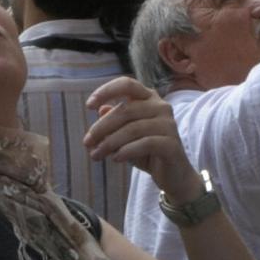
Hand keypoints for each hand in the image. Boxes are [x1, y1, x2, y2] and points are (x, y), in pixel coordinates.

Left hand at [83, 75, 196, 200]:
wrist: (172, 175)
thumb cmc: (146, 151)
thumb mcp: (125, 136)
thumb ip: (114, 122)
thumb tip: (100, 110)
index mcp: (149, 98)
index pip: (127, 84)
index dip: (106, 91)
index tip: (88, 105)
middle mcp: (161, 106)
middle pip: (125, 110)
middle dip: (102, 127)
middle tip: (87, 142)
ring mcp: (168, 124)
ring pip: (133, 128)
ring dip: (110, 142)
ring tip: (95, 155)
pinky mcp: (172, 143)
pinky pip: (145, 143)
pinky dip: (127, 151)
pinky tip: (115, 159)